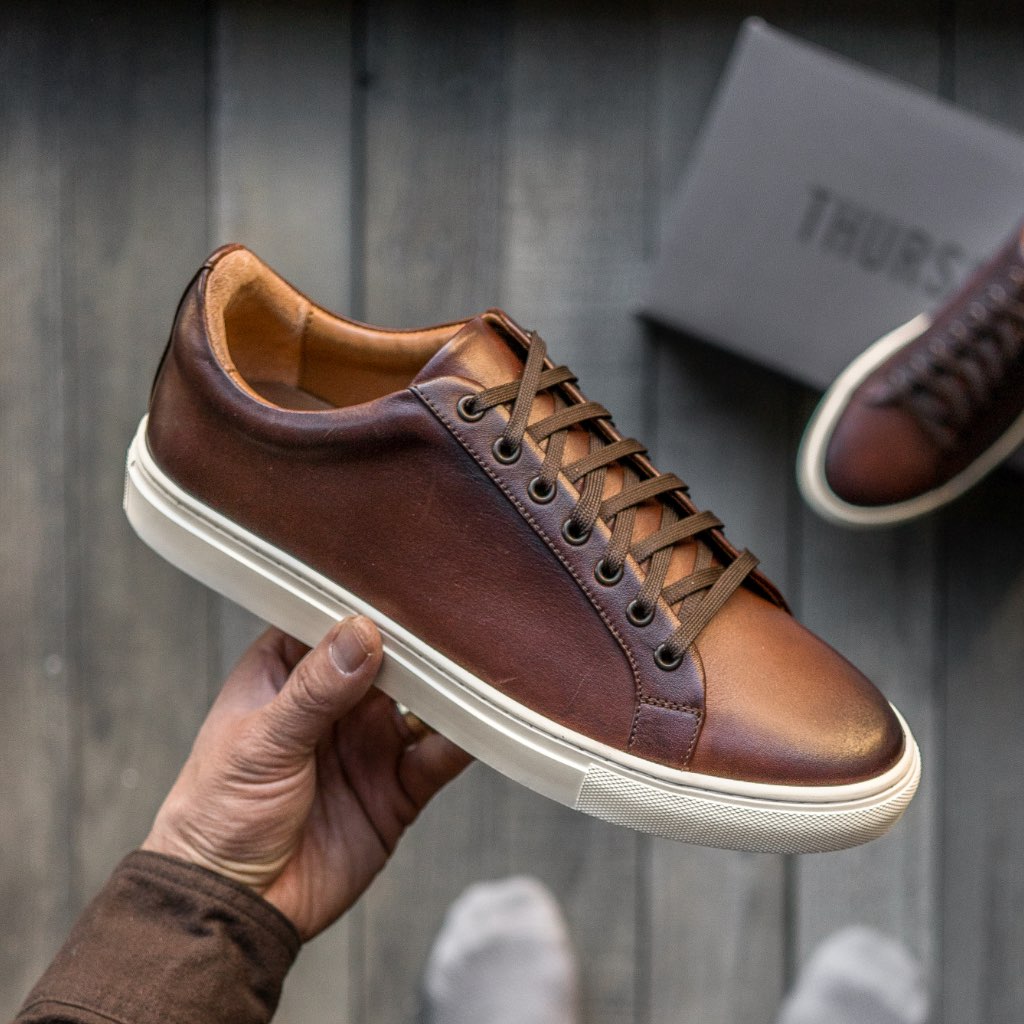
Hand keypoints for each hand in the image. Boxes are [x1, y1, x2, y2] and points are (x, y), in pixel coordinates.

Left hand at [142, 617, 470, 939]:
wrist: (231, 909)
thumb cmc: (217, 814)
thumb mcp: (260, 742)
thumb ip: (315, 690)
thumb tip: (362, 633)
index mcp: (288, 674)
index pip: (334, 623)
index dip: (369, 604)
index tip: (408, 586)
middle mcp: (334, 703)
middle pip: (391, 658)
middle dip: (423, 643)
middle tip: (459, 623)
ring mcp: (368, 744)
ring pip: (423, 703)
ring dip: (450, 690)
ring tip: (478, 671)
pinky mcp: (395, 790)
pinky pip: (437, 757)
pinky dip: (464, 741)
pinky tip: (482, 726)